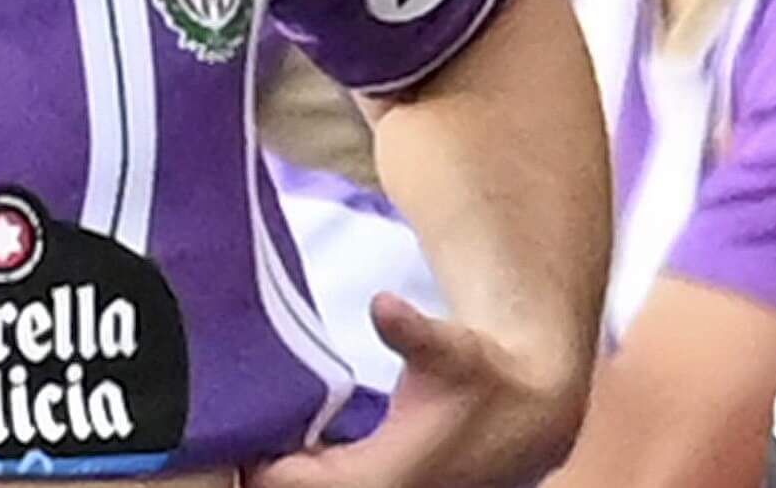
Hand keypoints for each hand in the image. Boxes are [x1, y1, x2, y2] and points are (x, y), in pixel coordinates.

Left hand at [249, 295, 583, 487]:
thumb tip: (384, 306)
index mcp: (380, 479)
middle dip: (267, 461)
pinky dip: (312, 469)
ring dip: (291, 467)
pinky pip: (332, 487)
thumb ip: (412, 332)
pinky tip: (303, 437)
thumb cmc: (483, 375)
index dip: (257, 457)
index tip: (242, 418)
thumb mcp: (449, 348)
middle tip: (248, 415)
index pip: (287, 485)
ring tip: (273, 423)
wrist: (533, 413)